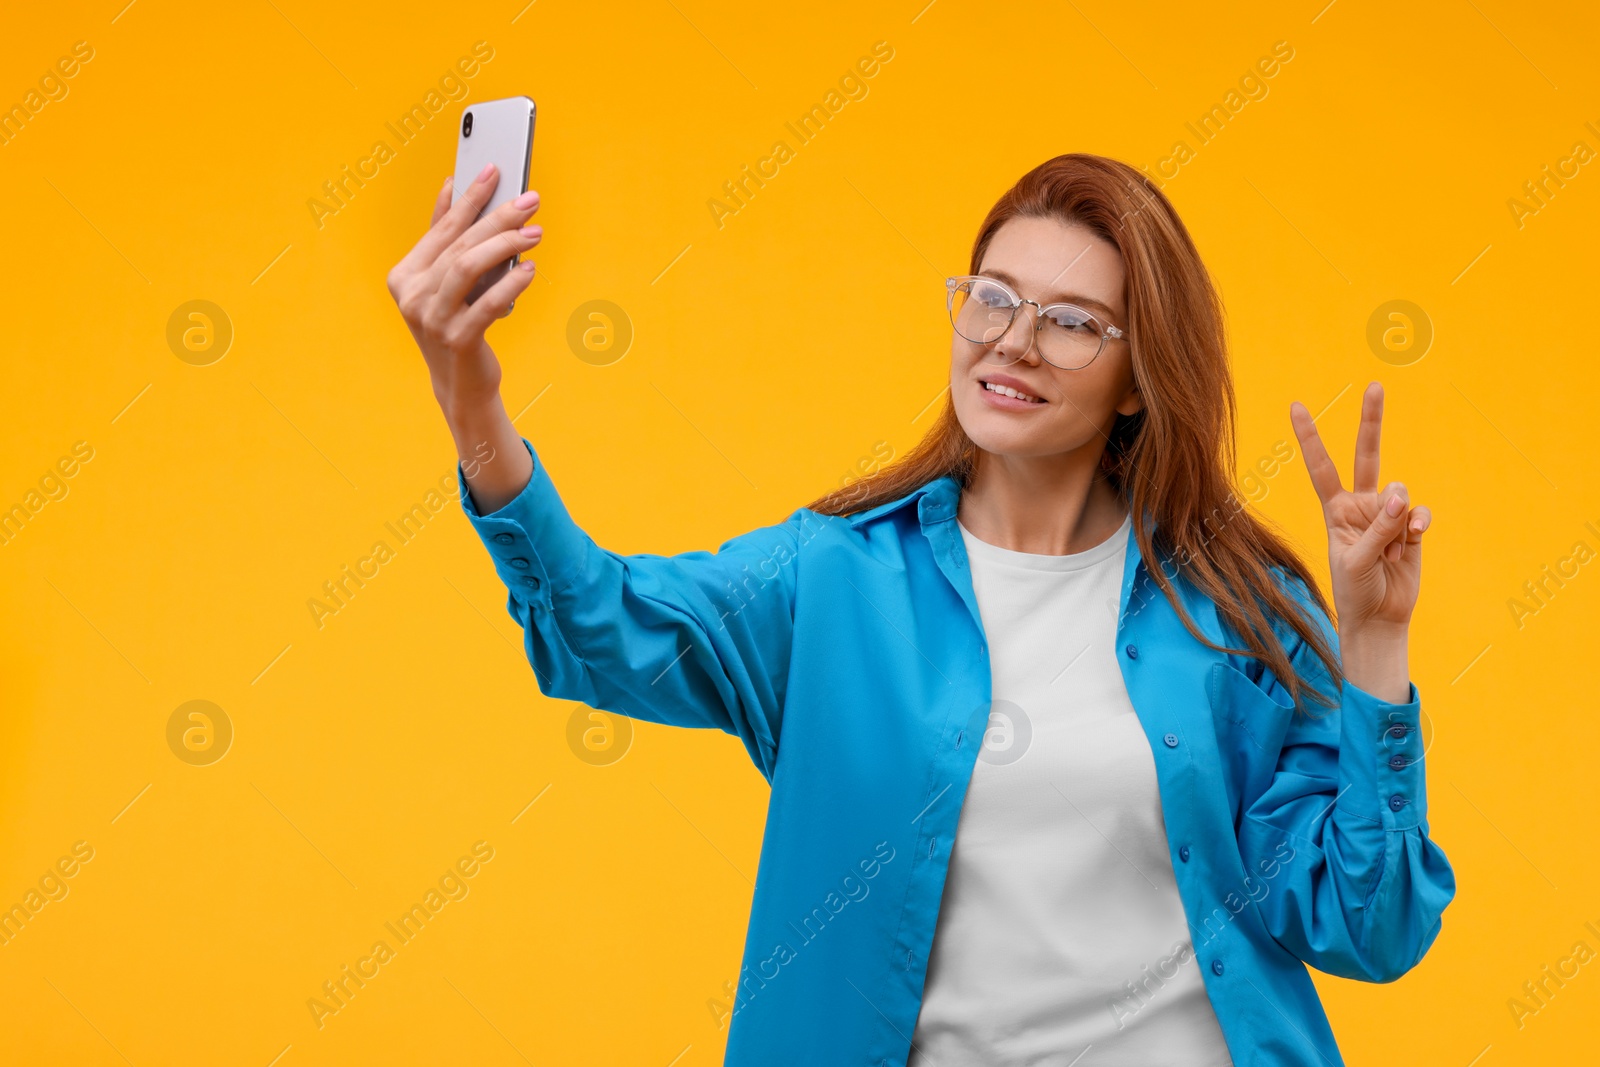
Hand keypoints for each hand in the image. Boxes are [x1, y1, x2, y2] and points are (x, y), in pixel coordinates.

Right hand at [386, 162, 542, 417]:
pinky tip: (530, 269)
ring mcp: (431, 319)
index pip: (442, 228)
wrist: (461, 384)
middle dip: (498, 217)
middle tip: (530, 200)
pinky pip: (487, 302)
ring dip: (506, 244)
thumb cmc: (458, 324)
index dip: (470, 197)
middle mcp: (411, 295)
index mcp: (405, 275)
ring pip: (469, 267)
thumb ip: (446, 239)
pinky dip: (512, 283)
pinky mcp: (456, 339)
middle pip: (460, 244)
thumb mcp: (446, 282)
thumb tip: (452, 186)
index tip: (494, 169)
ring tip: (535, 233)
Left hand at [1290, 382, 1429, 639]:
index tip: (1296, 405)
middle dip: (1371, 420)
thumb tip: (1400, 497)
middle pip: (1367, 455)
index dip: (1309, 437)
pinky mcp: (1411, 527)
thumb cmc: (1355, 590)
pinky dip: (1416, 527)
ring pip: (1399, 494)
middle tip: (1374, 386)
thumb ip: (1378, 528)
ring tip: (1389, 552)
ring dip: (1396, 524)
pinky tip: (1412, 541)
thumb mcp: (1357, 560)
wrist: (1379, 617)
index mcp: (1335, 509)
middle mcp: (1360, 504)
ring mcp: (1387, 514)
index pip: (1320, 466)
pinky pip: (1419, 514)